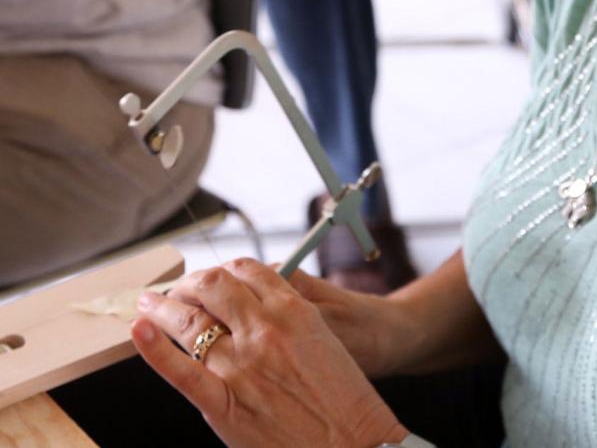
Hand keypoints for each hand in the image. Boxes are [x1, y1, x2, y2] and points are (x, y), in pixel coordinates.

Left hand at [131, 258, 406, 447]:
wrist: (353, 445)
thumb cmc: (344, 397)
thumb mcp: (323, 338)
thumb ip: (288, 314)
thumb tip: (256, 302)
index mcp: (293, 309)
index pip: (246, 270)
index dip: (222, 271)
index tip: (212, 278)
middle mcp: (264, 328)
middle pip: (214, 286)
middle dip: (190, 283)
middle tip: (177, 288)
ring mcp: (241, 365)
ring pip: (191, 320)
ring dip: (165, 306)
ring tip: (149, 302)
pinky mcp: (224, 403)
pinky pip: (181, 371)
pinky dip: (155, 349)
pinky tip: (140, 330)